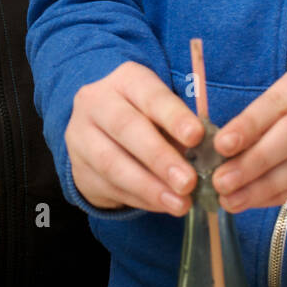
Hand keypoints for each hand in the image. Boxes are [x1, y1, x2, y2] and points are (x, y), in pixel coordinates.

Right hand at [65, 61, 205, 213]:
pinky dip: (139, 199)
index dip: (174, 116)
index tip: (197, 137)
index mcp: (126, 80)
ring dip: (149, 187)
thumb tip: (208, 157)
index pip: (150, 96)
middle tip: (188, 182)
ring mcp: (80, 136)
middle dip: (160, 158)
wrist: (99, 129)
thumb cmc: (144, 117)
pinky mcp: (78, 168)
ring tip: (179, 204)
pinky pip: (108, 186)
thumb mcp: (163, 111)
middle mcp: (95, 102)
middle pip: (126, 128)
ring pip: (112, 163)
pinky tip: (162, 205)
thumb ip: (183, 130)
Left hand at [212, 58, 286, 211]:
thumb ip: (263, 124)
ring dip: (264, 185)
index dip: (248, 124)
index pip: (279, 100)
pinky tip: (258, 202)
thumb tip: (219, 153)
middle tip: (222, 181)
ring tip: (233, 199)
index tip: (220, 145)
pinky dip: (283, 196)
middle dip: (254, 160)